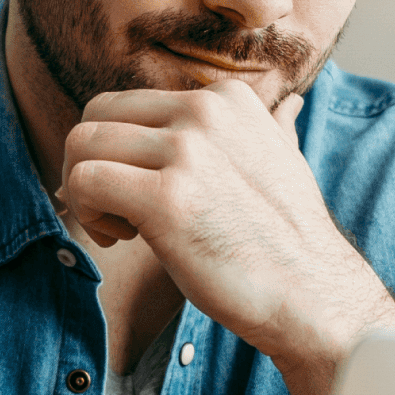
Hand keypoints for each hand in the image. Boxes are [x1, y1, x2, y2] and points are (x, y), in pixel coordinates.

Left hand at [58, 80, 394, 394]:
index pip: (130, 103)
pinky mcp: (165, 197)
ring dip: (82, 190)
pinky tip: (117, 238)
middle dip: (87, 161)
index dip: (120, 150)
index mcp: (225, 98)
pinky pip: (84, 181)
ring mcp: (186, 150)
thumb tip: (290, 105)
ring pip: (82, 143)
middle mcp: (205, 111)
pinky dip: (83, 212)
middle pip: (98, 113)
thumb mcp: (285, 162)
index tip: (139, 191)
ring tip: (116, 227)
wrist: (312, 296)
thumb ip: (272, 128)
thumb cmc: (287, 241)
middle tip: (111, 209)